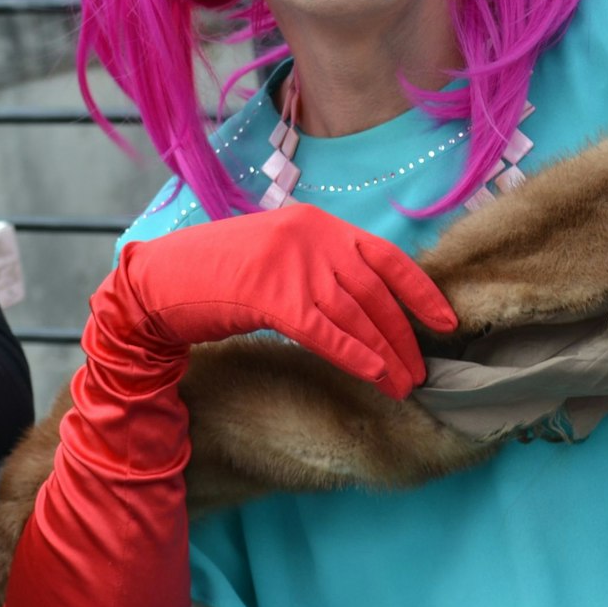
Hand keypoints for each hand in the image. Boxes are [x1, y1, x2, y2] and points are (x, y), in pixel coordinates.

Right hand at [99, 201, 455, 392]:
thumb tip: (367, 304)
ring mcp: (293, 264)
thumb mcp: (276, 254)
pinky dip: (357, 356)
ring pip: (357, 317)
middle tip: (420, 371)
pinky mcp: (273, 296)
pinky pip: (328, 333)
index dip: (421, 292)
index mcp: (316, 222)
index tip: (446, 321)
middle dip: (403, 335)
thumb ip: (319, 266)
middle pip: (375, 292)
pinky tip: (376, 375)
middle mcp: (311, 237)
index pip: (386, 256)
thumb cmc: (216, 273)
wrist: (161, 280)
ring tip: (403, 384)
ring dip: (386, 355)